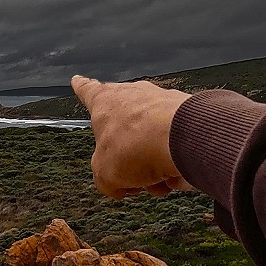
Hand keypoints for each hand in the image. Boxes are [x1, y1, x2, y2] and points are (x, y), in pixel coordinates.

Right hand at [72, 75, 195, 197]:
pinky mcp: (186, 113)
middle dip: (128, 157)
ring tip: (158, 180)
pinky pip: (175, 144)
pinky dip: (175, 162)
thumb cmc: (138, 146)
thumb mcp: (105, 174)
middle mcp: (133, 95)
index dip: (81, 87)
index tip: (78, 80)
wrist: (183, 139)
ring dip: (154, 167)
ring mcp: (161, 101)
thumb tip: (117, 186)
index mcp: (105, 102)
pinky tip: (177, 174)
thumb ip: (106, 180)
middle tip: (131, 174)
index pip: (88, 91)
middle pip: (124, 130)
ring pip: (151, 142)